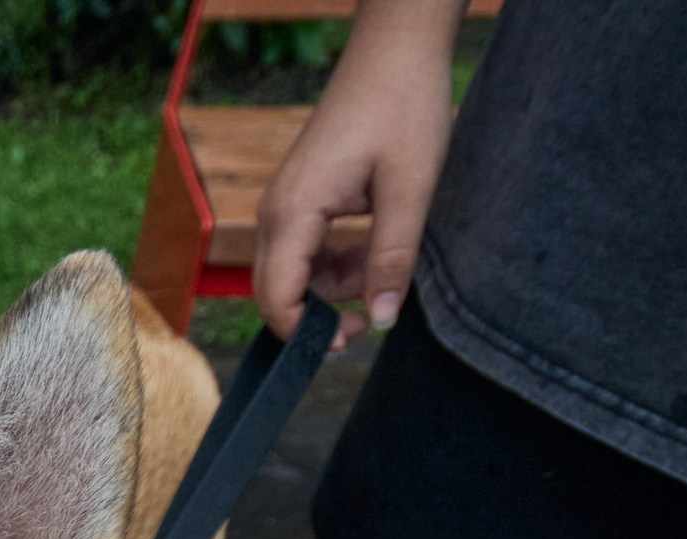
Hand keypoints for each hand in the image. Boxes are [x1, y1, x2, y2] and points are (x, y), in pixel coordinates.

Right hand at [252, 0, 461, 348]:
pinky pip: (305, 250)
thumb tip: (381, 320)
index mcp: (294, 210)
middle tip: (368, 322)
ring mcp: (285, 203)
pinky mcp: (300, 197)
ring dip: (333, 289)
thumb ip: (392, 259)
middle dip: (317, 318)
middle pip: (276, 292)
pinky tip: (372, 253)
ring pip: (293, 274)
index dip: (306, 333)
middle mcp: (277, 211)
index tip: (353, 339)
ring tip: (382, 274)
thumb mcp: (410, 189)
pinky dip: (335, 264)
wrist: (394, 51)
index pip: (276, 297)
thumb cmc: (402, 107)